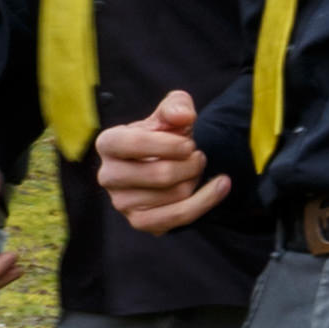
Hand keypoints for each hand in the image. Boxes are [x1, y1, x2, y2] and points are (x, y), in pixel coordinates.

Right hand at [94, 88, 232, 234]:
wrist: (164, 164)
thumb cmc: (163, 136)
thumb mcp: (169, 114)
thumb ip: (176, 105)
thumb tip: (183, 116)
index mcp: (107, 143)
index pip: (133, 143)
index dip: (169, 144)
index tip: (189, 143)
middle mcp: (107, 176)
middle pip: (160, 174)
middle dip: (191, 163)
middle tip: (198, 156)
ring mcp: (121, 203)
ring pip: (175, 194)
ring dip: (196, 179)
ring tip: (195, 169)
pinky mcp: (140, 222)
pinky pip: (179, 216)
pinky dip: (206, 200)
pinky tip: (221, 185)